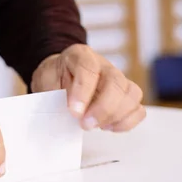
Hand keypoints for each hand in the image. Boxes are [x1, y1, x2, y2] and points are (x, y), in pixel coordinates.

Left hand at [30, 44, 144, 131]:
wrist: (60, 75)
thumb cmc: (53, 78)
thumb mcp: (43, 80)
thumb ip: (51, 93)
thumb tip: (60, 114)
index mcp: (80, 55)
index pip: (88, 68)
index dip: (83, 91)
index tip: (74, 112)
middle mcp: (103, 65)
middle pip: (116, 82)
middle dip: (103, 108)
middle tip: (85, 125)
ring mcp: (118, 80)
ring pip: (132, 94)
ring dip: (115, 116)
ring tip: (95, 126)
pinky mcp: (125, 96)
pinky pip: (138, 109)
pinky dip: (126, 122)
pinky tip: (108, 127)